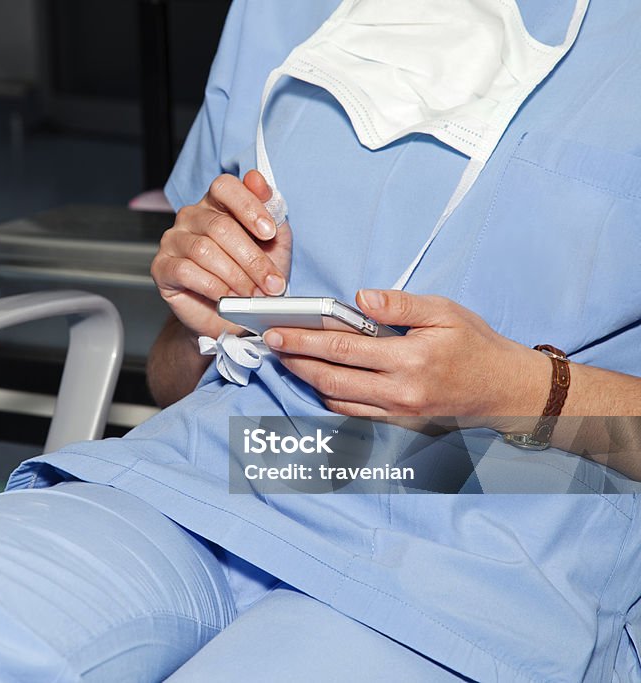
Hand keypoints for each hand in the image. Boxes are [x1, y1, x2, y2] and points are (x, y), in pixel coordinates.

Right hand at [151, 170, 292, 338]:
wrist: (229, 317)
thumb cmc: (251, 278)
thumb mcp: (274, 245)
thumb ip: (272, 213)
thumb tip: (259, 181)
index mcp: (216, 203)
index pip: (225, 187)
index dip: (249, 206)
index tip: (269, 233)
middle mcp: (191, 216)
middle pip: (220, 226)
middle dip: (252, 259)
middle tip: (272, 284)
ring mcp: (173, 240)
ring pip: (205, 251)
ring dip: (236, 277)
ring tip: (254, 296)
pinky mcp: (162, 267)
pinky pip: (187, 272)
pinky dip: (213, 287)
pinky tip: (228, 298)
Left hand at [263, 290, 551, 422]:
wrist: (505, 390)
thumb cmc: (474, 344)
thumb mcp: (444, 311)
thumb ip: (400, 305)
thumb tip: (360, 298)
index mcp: (410, 359)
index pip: (342, 349)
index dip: (304, 341)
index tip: (277, 332)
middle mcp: (400, 392)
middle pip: (330, 378)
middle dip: (295, 360)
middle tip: (271, 344)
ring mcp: (397, 413)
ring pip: (336, 399)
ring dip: (307, 379)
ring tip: (288, 358)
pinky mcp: (398, 424)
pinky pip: (352, 413)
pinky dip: (329, 397)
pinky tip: (318, 379)